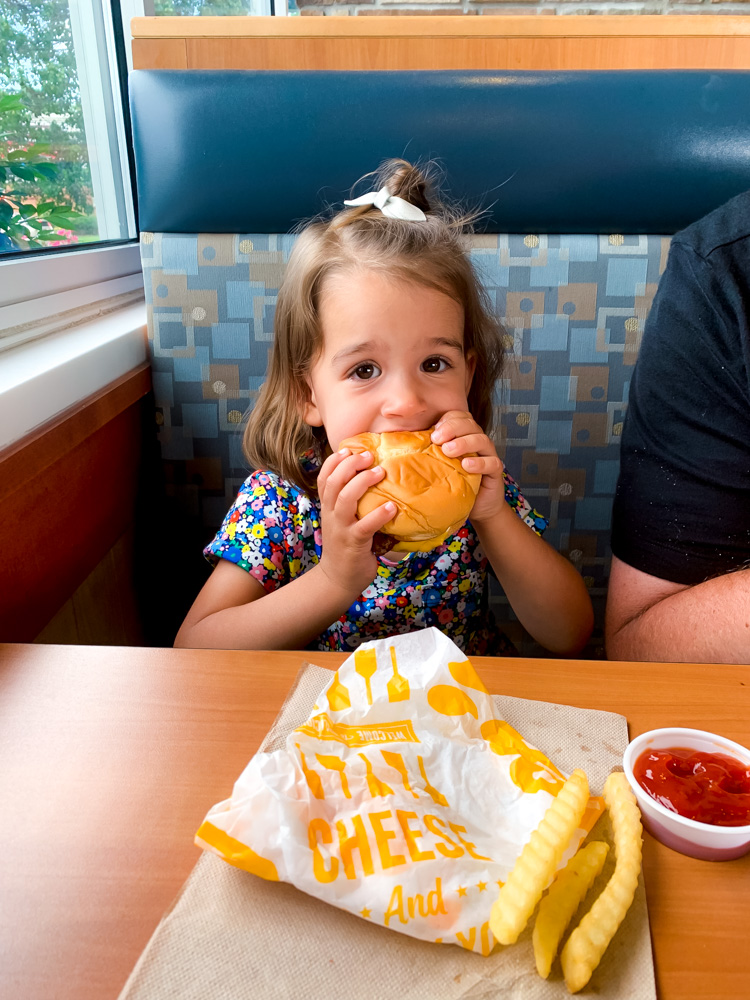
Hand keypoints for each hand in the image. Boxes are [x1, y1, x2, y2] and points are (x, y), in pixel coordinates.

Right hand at [315, 448, 395, 598]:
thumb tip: (375, 481)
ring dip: (363, 482)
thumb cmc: (346, 546)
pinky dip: (379, 515)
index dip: (333, 462)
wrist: (338, 579)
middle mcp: (331, 515)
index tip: (347, 449)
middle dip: (349, 465)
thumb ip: (351, 504)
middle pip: (333, 482)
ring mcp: (341, 528)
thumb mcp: (342, 521)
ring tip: (380, 472)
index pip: (323, 478)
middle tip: (368, 456)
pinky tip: (392, 507)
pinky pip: (366, 525)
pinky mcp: (354, 543)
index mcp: (327, 507)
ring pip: (345, 499)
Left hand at [431, 411, 505, 524]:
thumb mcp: (437, 466)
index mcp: (463, 435)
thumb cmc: (453, 483)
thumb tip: (394, 446)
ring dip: (464, 442)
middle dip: (452, 428)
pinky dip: (479, 462)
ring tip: (448, 451)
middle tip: (436, 439)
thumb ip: (425, 453)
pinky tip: (467, 465)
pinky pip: (492, 462)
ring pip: (482, 440)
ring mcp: (488, 455)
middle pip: (470, 424)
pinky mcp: (496, 471)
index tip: (432, 432)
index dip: (447, 420)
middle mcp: (477, 441)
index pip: (459, 417)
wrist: (476, 506)